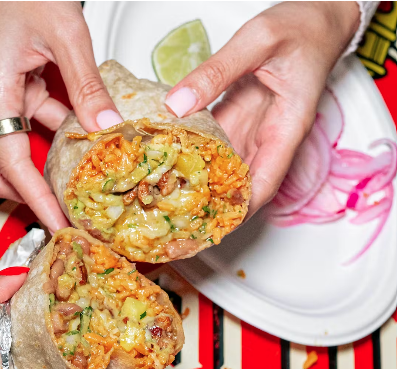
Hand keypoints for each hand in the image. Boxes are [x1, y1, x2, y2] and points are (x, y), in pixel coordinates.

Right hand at [0, 2, 122, 232]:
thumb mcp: (64, 36)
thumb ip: (84, 84)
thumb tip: (104, 127)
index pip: (12, 165)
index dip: (34, 199)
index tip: (56, 222)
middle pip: (4, 170)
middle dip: (31, 196)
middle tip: (66, 215)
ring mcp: (13, 100)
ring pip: (26, 152)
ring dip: (51, 171)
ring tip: (84, 190)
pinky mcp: (29, 93)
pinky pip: (44, 128)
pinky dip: (64, 142)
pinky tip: (91, 147)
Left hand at [165, 2, 359, 216]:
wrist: (315, 18)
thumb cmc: (303, 29)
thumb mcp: (258, 41)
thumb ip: (217, 71)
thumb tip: (178, 103)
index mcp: (287, 127)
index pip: (267, 181)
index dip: (244, 208)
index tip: (219, 226)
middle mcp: (271, 135)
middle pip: (245, 182)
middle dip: (218, 204)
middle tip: (185, 218)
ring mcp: (255, 128)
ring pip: (229, 166)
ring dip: (205, 183)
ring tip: (174, 196)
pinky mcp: (242, 118)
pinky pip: (220, 143)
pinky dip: (199, 154)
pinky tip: (176, 158)